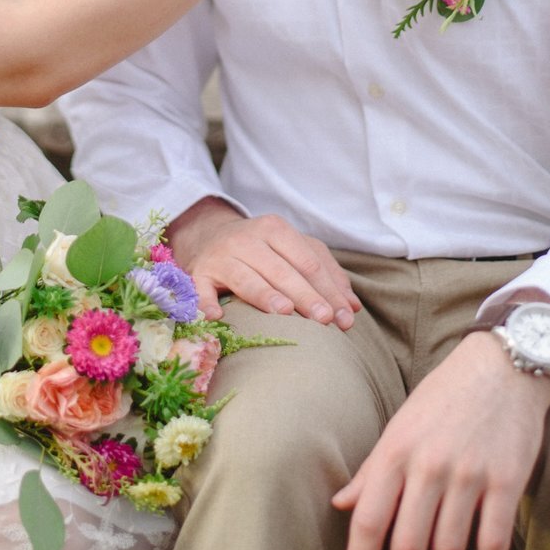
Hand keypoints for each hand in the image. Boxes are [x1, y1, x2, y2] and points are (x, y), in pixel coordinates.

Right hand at [167, 196, 358, 329]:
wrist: (208, 236)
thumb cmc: (262, 249)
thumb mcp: (294, 250)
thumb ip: (325, 273)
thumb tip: (351, 308)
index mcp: (276, 229)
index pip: (308, 262)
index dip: (328, 289)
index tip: (344, 316)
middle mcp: (248, 239)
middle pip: (282, 271)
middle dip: (306, 296)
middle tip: (325, 320)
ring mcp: (221, 256)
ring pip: (247, 277)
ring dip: (265, 295)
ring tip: (285, 312)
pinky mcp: (198, 274)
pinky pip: (201, 290)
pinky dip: (207, 303)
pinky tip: (218, 317)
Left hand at [333, 330, 549, 549]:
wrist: (505, 364)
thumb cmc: (446, 396)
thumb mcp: (400, 425)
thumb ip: (372, 469)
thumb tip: (341, 505)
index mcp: (396, 452)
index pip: (368, 521)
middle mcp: (429, 465)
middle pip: (407, 546)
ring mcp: (470, 474)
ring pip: (448, 549)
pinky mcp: (507, 479)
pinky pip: (493, 539)